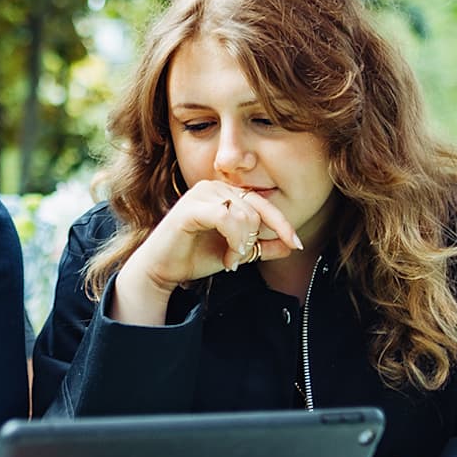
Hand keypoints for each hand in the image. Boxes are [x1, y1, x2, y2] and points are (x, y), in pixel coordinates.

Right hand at [112, 180, 300, 324]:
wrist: (161, 270)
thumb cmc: (193, 256)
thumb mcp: (235, 252)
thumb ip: (260, 247)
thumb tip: (290, 246)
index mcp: (224, 193)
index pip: (263, 204)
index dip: (282, 224)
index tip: (295, 244)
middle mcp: (213, 187)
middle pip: (256, 210)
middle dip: (254, 240)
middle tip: (239, 260)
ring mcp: (200, 194)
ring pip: (244, 215)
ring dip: (242, 244)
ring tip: (230, 260)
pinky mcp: (190, 208)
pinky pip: (226, 218)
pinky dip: (234, 240)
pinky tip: (227, 257)